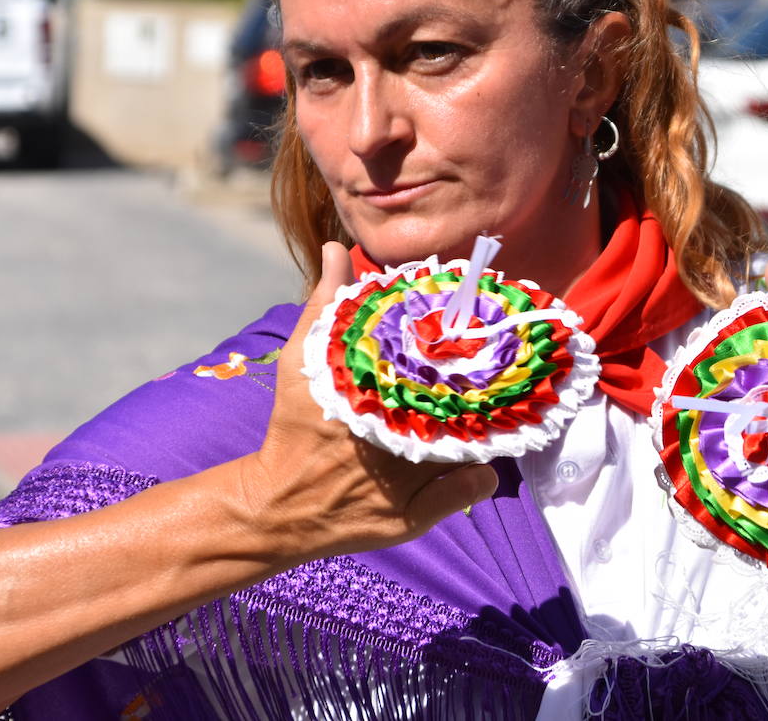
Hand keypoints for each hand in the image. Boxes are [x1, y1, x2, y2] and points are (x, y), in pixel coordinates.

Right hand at [238, 242, 498, 564]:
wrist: (276, 506)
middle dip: (482, 392)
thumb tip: (337, 249)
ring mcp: (406, 483)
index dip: (468, 354)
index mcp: (371, 396)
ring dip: (486, 431)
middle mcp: (392, 440)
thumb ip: (326, 305)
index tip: (480, 342)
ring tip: (490, 414)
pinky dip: (481, 474)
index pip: (440, 368)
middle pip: (463, 407)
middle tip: (492, 378)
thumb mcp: (303, 361)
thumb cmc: (295, 426)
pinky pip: (472, 488)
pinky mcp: (413, 518)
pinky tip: (477, 461)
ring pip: (474, 448)